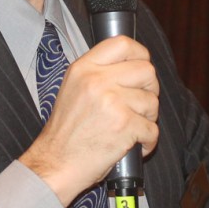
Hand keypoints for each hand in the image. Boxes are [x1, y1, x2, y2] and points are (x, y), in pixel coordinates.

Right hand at [19, 36, 158, 205]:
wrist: (55, 164)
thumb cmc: (65, 132)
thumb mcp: (72, 89)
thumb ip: (98, 73)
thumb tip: (132, 64)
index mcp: (84, 68)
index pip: (123, 43)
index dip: (140, 54)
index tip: (141, 68)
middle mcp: (97, 80)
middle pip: (146, 70)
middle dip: (150, 89)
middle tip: (139, 104)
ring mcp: (111, 102)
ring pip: (152, 101)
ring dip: (148, 118)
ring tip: (131, 128)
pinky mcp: (124, 125)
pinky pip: (152, 129)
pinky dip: (148, 141)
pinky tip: (134, 145)